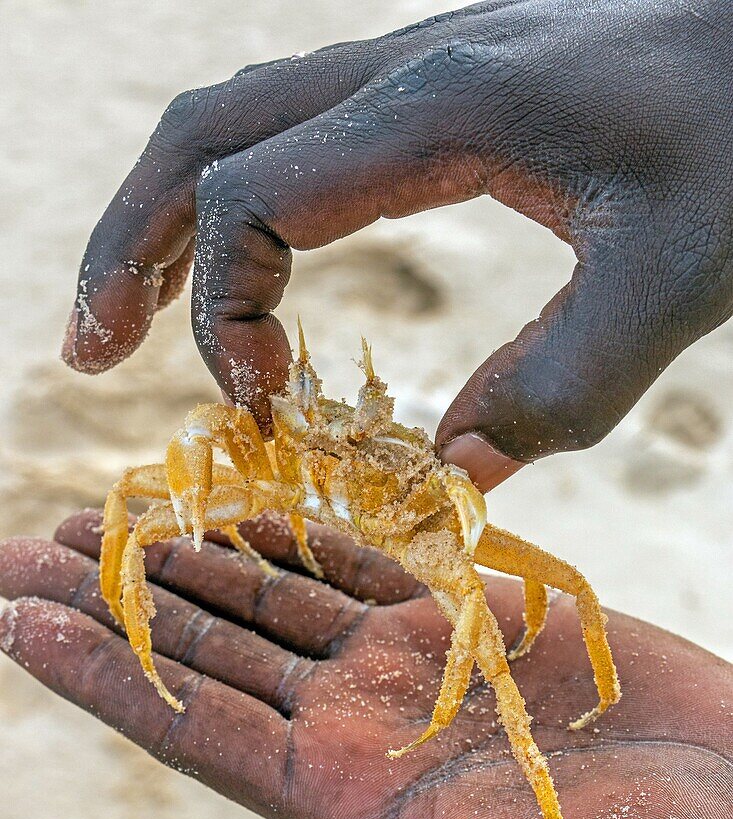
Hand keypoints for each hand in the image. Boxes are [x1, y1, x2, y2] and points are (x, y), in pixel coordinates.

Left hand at [1, 512, 730, 818]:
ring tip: (104, 517)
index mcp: (339, 804)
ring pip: (268, 596)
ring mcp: (405, 668)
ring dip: (186, 555)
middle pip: (205, 649)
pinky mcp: (464, 619)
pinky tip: (234, 504)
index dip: (98, 674)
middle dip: (114, 599)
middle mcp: (353, 728)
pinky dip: (294, 531)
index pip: (188, 726)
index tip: (14, 620)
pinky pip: (358, 564)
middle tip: (23, 547)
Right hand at [62, 1, 732, 488]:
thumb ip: (566, 386)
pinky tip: (250, 266)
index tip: (265, 409)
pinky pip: (297, 130)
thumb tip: (456, 470)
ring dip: (164, 217)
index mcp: (436, 111)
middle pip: (201, 140)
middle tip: (89, 353)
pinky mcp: (437, 91)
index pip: (252, 200)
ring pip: (236, 122)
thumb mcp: (673, 278)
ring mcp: (414, 69)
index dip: (226, 314)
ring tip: (124, 315)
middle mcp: (402, 72)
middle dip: (128, 248)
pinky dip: (239, 202)